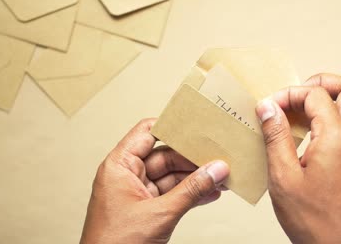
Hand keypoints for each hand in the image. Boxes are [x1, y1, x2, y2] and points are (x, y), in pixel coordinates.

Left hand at [80, 118, 229, 243]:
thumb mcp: (160, 214)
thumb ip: (191, 190)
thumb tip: (215, 171)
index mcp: (119, 166)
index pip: (147, 132)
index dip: (171, 126)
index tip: (196, 126)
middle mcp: (127, 175)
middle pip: (164, 155)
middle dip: (192, 159)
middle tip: (218, 158)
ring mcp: (138, 192)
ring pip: (171, 176)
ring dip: (195, 179)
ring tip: (220, 177)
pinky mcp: (146, 209)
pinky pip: (172, 194)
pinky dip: (190, 194)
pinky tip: (210, 193)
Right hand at [256, 74, 340, 242]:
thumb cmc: (315, 221)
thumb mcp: (283, 176)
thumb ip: (276, 136)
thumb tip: (268, 107)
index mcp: (338, 139)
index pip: (316, 95)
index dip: (289, 94)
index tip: (271, 106)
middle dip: (322, 84)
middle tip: (297, 95)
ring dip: (329, 102)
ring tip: (300, 116)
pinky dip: (333, 121)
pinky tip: (309, 139)